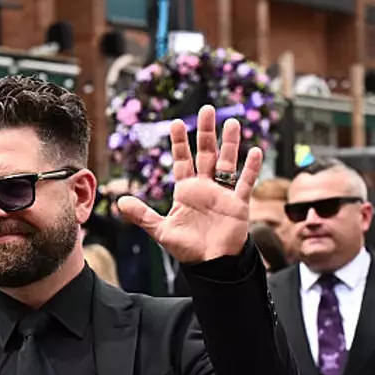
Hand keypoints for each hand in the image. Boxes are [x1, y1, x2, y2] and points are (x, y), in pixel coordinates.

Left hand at [115, 105, 261, 262]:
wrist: (211, 265)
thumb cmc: (188, 248)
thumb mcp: (161, 230)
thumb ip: (142, 215)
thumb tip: (119, 202)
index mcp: (186, 191)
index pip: (182, 160)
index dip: (179, 142)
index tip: (176, 122)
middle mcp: (205, 187)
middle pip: (206, 154)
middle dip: (205, 133)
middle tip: (206, 110)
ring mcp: (222, 194)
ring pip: (226, 163)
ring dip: (229, 144)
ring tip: (231, 123)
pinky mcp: (238, 204)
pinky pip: (245, 183)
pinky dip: (250, 169)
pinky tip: (255, 151)